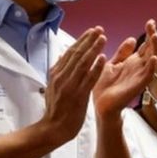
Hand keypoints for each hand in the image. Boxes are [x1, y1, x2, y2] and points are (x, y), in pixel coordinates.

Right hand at [41, 27, 106, 143]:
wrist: (53, 128)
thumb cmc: (57, 108)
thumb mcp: (54, 86)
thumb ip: (59, 70)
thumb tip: (62, 54)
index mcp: (56, 73)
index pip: (70, 52)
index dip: (82, 40)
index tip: (92, 31)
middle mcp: (61, 76)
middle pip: (76, 54)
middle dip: (88, 40)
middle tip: (99, 29)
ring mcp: (69, 86)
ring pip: (82, 63)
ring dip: (93, 49)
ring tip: (103, 38)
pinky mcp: (77, 96)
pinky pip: (88, 79)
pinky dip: (96, 68)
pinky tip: (104, 58)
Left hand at [93, 19, 156, 118]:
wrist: (101, 105)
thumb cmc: (105, 86)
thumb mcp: (112, 64)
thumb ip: (122, 53)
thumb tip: (132, 39)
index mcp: (133, 62)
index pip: (146, 45)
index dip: (149, 34)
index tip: (150, 22)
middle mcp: (139, 68)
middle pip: (152, 50)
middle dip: (153, 37)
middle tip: (151, 24)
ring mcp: (140, 76)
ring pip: (153, 60)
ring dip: (155, 49)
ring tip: (155, 36)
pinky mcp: (138, 86)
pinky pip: (148, 76)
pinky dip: (152, 67)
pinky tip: (153, 58)